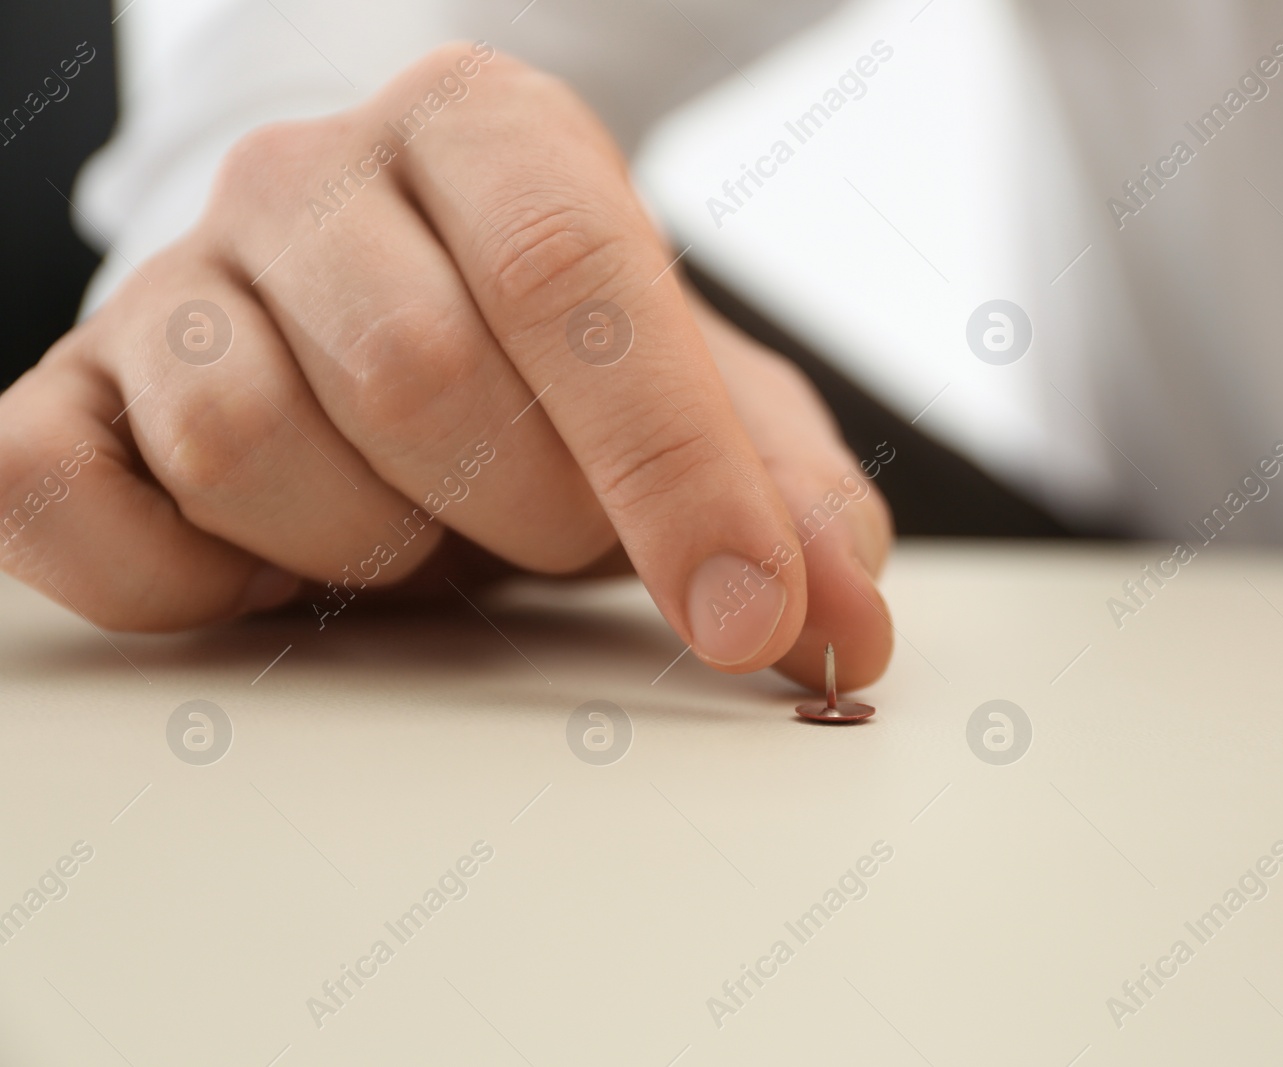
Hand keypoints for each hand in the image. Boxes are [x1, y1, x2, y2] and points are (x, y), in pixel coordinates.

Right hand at [0, 42, 892, 689]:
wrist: (375, 320)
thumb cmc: (545, 367)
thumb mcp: (693, 396)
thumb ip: (783, 490)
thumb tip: (846, 625)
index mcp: (486, 132)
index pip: (571, 272)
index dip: (672, 463)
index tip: (752, 615)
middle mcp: (313, 177)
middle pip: (416, 372)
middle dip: (522, 511)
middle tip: (549, 530)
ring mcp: (172, 280)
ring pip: (245, 445)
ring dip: (368, 547)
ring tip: (418, 526)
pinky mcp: (67, 391)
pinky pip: (59, 500)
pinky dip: (177, 576)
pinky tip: (270, 564)